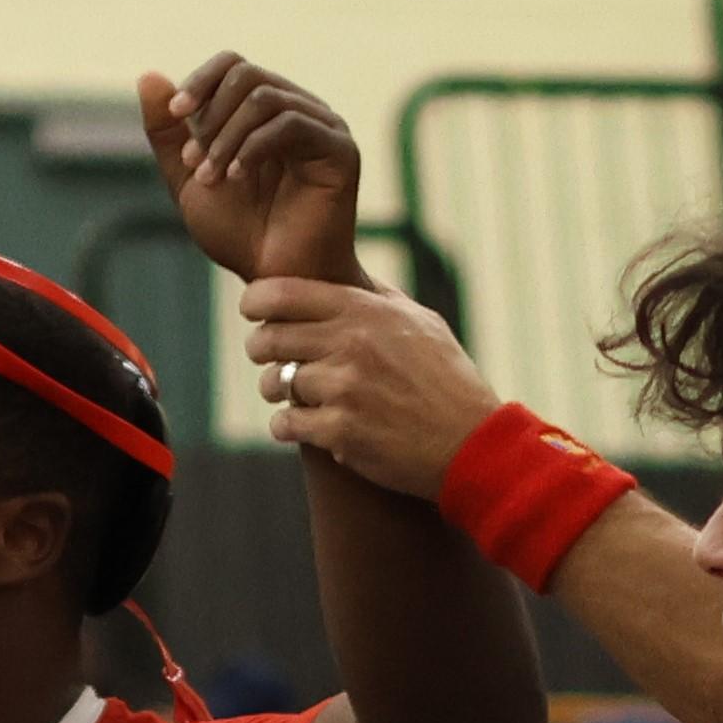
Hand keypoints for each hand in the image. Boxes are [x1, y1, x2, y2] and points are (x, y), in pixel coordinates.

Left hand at [139, 52, 359, 285]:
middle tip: (195, 162)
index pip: (234, 66)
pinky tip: (237, 178)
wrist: (276, 284)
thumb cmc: (241, 238)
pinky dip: (253, 147)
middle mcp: (299, 111)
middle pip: (247, 75)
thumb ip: (167, 135)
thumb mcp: (189, 181)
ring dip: (227, 137)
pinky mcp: (340, 149)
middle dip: (211, 117)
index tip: (177, 113)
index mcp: (267, 112)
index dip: (201, 81)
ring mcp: (324, 127)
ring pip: (265, 98)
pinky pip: (290, 124)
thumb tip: (147, 76)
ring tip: (212, 178)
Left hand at [240, 278, 500, 496]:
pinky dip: (286, 426)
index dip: (257, 301)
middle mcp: (349, 344)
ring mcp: (343, 389)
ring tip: (287, 395)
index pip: (285, 293)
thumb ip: (378, 299)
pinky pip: (286, 423)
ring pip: (276, 382)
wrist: (471, 444)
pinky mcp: (339, 432)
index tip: (251, 310)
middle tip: (265, 358)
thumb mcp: (422, 323)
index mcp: (364, 312)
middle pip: (270, 338)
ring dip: (275, 390)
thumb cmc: (449, 382)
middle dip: (260, 348)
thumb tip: (349, 278)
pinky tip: (298, 427)